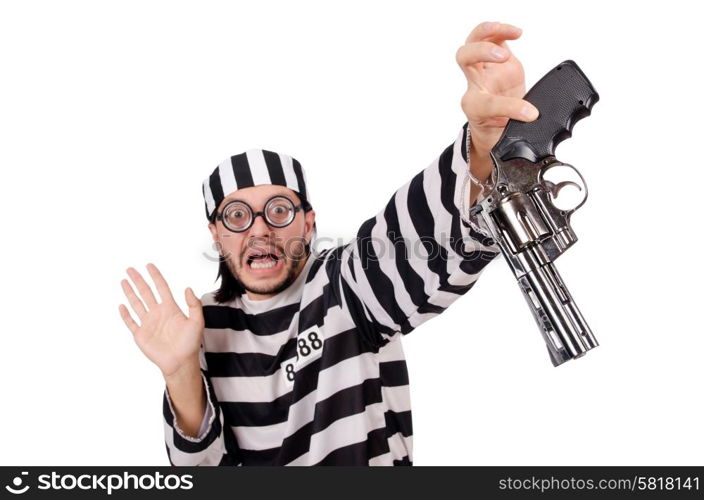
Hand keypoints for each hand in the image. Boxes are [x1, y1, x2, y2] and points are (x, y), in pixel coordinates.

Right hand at [118, 263, 203, 378]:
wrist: (180, 362)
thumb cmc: (190, 343)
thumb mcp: (197, 322)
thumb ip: (193, 305)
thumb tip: (188, 288)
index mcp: (170, 308)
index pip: (161, 288)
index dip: (155, 276)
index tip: (149, 265)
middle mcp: (158, 313)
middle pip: (145, 292)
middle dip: (138, 280)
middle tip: (130, 269)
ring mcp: (148, 323)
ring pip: (136, 304)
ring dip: (130, 293)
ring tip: (124, 281)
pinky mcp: (141, 335)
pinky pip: (131, 322)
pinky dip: (125, 315)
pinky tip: (122, 305)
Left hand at [456, 21, 538, 153]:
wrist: (494, 127)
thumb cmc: (497, 131)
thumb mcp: (505, 138)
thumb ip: (517, 131)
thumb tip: (534, 119)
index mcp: (474, 107)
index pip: (486, 102)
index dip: (509, 107)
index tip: (529, 113)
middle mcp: (476, 85)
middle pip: (464, 58)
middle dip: (481, 52)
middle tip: (502, 56)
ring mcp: (484, 70)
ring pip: (474, 41)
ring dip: (488, 33)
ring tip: (512, 33)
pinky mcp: (496, 60)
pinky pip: (492, 38)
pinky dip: (502, 31)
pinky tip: (517, 33)